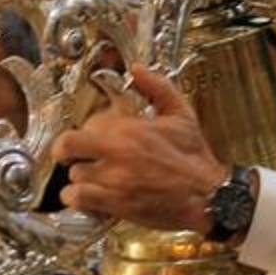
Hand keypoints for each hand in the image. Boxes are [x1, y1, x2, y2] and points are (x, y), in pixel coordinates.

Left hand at [56, 64, 227, 233]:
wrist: (208, 196)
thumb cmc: (195, 159)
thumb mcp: (182, 115)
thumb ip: (158, 87)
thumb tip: (138, 69)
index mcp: (130, 130)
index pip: (85, 125)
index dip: (86, 129)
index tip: (91, 134)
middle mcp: (117, 155)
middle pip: (67, 149)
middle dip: (68, 151)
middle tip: (75, 154)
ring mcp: (113, 182)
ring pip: (73, 176)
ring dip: (80, 175)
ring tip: (93, 176)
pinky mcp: (115, 205)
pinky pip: (78, 199)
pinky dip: (79, 197)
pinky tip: (92, 194)